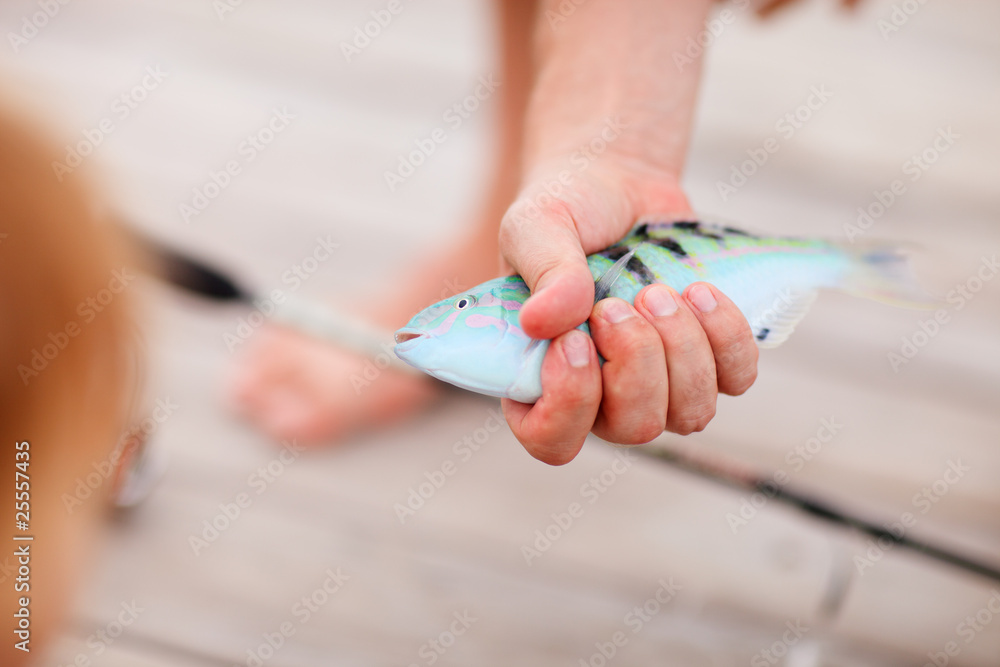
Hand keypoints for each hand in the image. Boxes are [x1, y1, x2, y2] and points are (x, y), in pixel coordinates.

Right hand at [499, 167, 758, 464]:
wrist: (617, 182)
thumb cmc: (565, 211)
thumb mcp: (536, 227)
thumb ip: (542, 272)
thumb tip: (544, 324)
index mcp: (542, 378)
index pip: (553, 441)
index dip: (569, 405)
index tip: (574, 341)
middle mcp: (601, 396)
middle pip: (634, 428)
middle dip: (637, 362)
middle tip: (619, 302)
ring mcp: (660, 385)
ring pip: (690, 414)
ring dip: (681, 350)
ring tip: (658, 291)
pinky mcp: (709, 360)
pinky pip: (736, 379)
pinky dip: (725, 338)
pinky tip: (699, 291)